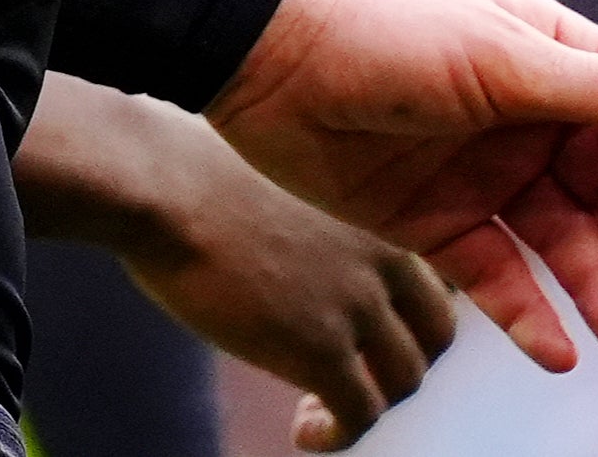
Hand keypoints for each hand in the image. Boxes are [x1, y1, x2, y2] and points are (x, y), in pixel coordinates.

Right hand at [15, 79, 457, 450]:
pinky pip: (360, 415)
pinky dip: (338, 432)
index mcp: (380, 210)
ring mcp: (358, 305)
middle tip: (358, 372)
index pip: (435, 277)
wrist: (162, 184)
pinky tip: (305, 430)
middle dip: (400, 360)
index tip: (374, 328)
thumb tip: (305, 255)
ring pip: (404, 381)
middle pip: (435, 333)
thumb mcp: (293, 180)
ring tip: (321, 405)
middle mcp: (385, 257)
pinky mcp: (320, 350)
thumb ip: (322, 219)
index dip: (407, 312)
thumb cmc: (197, 167)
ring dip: (369, 401)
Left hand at [205, 0, 597, 376]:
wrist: (267, 68)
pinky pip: (502, 276)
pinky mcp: (439, 222)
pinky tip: (556, 349)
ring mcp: (486, 171)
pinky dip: (532, 314)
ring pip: (566, 240)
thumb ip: (580, 88)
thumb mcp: (490, 56)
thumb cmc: (382, 39)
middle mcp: (530, 115)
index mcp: (551, 56)